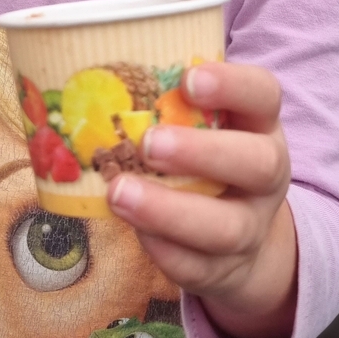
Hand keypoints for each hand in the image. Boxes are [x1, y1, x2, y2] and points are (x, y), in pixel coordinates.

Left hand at [107, 61, 297, 337]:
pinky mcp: (225, 270)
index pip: (264, 94)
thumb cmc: (202, 161)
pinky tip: (133, 232)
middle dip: (202, 153)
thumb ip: (161, 101)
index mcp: (258, 126)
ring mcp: (250, 227)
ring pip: (226, 227)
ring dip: (169, 211)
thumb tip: (72, 67)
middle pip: (258, 163)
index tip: (189, 78)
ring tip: (119, 193)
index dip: (233, 84)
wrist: (240, 242)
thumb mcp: (202, 126)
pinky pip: (198, 267)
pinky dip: (163, 250)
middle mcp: (265, 175)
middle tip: (149, 143)